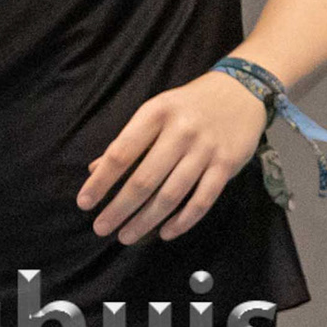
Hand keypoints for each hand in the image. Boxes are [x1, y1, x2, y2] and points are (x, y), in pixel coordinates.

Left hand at [78, 71, 267, 242]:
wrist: (241, 90)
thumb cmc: (188, 105)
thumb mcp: (156, 111)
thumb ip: (128, 140)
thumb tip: (96, 170)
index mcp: (155, 113)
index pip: (121, 153)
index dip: (101, 181)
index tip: (85, 203)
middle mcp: (180, 131)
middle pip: (144, 180)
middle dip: (119, 208)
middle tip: (101, 228)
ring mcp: (205, 150)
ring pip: (171, 195)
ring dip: (145, 221)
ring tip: (126, 236)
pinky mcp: (227, 165)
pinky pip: (202, 201)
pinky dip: (182, 221)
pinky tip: (165, 233)